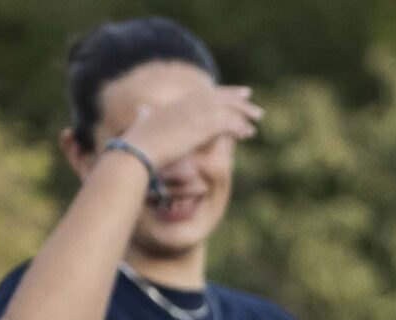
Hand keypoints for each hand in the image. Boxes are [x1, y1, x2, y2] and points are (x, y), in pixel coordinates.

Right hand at [120, 85, 261, 169]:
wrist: (137, 151)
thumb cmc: (138, 144)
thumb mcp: (145, 126)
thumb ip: (150, 118)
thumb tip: (145, 111)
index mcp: (176, 105)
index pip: (203, 93)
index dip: (221, 91)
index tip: (236, 92)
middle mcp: (186, 105)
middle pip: (217, 96)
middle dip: (236, 98)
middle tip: (252, 98)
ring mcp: (194, 115)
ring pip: (225, 108)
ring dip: (242, 113)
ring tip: (257, 119)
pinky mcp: (200, 127)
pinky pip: (226, 123)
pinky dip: (238, 127)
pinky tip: (247, 134)